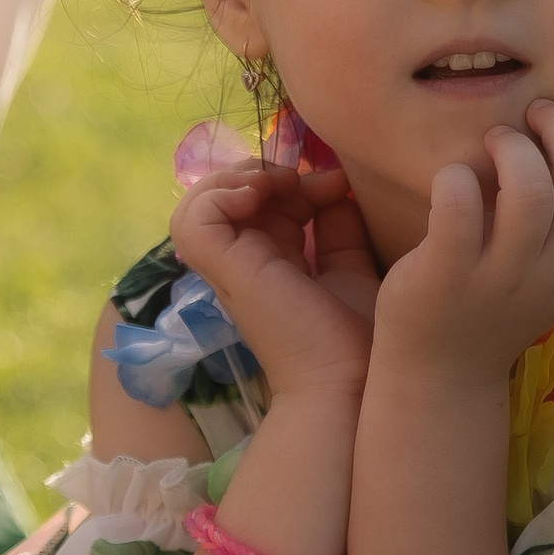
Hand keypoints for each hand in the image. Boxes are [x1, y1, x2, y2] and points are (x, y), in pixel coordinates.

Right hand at [169, 162, 378, 402]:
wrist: (353, 382)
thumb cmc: (360, 339)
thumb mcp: (352, 267)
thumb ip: (339, 228)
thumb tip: (333, 183)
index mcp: (275, 265)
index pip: (261, 205)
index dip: (292, 181)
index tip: (335, 184)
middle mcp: (246, 265)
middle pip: (228, 199)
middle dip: (263, 172)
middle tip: (302, 179)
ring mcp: (230, 269)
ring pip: (196, 206)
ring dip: (234, 179)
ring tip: (274, 183)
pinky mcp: (224, 271)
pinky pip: (193, 220)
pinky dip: (221, 194)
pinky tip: (260, 195)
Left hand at [368, 96, 553, 394]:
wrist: (442, 371)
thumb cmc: (496, 297)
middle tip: (530, 116)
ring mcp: (504, 278)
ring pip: (530, 190)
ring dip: (512, 146)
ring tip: (494, 141)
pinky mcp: (448, 277)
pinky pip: (459, 206)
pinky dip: (456, 175)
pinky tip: (452, 176)